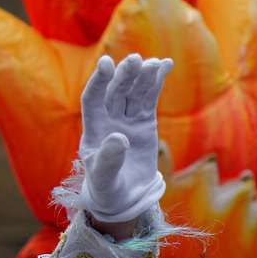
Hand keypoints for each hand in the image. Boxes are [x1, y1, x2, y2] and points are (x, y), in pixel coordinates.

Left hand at [77, 54, 171, 223]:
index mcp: (93, 129)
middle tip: (136, 60)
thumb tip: (119, 137)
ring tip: (155, 63)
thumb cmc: (107, 188)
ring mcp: (126, 119)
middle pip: (115, 91)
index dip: (98, 82)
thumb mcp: (104, 178)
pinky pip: (149, 98)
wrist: (124, 197)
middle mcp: (108, 119)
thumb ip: (109, 159)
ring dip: (142, 76)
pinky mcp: (144, 122)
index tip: (106, 64)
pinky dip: (155, 82)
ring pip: (133, 92)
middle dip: (124, 76)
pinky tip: (164, 66)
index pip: (92, 99)